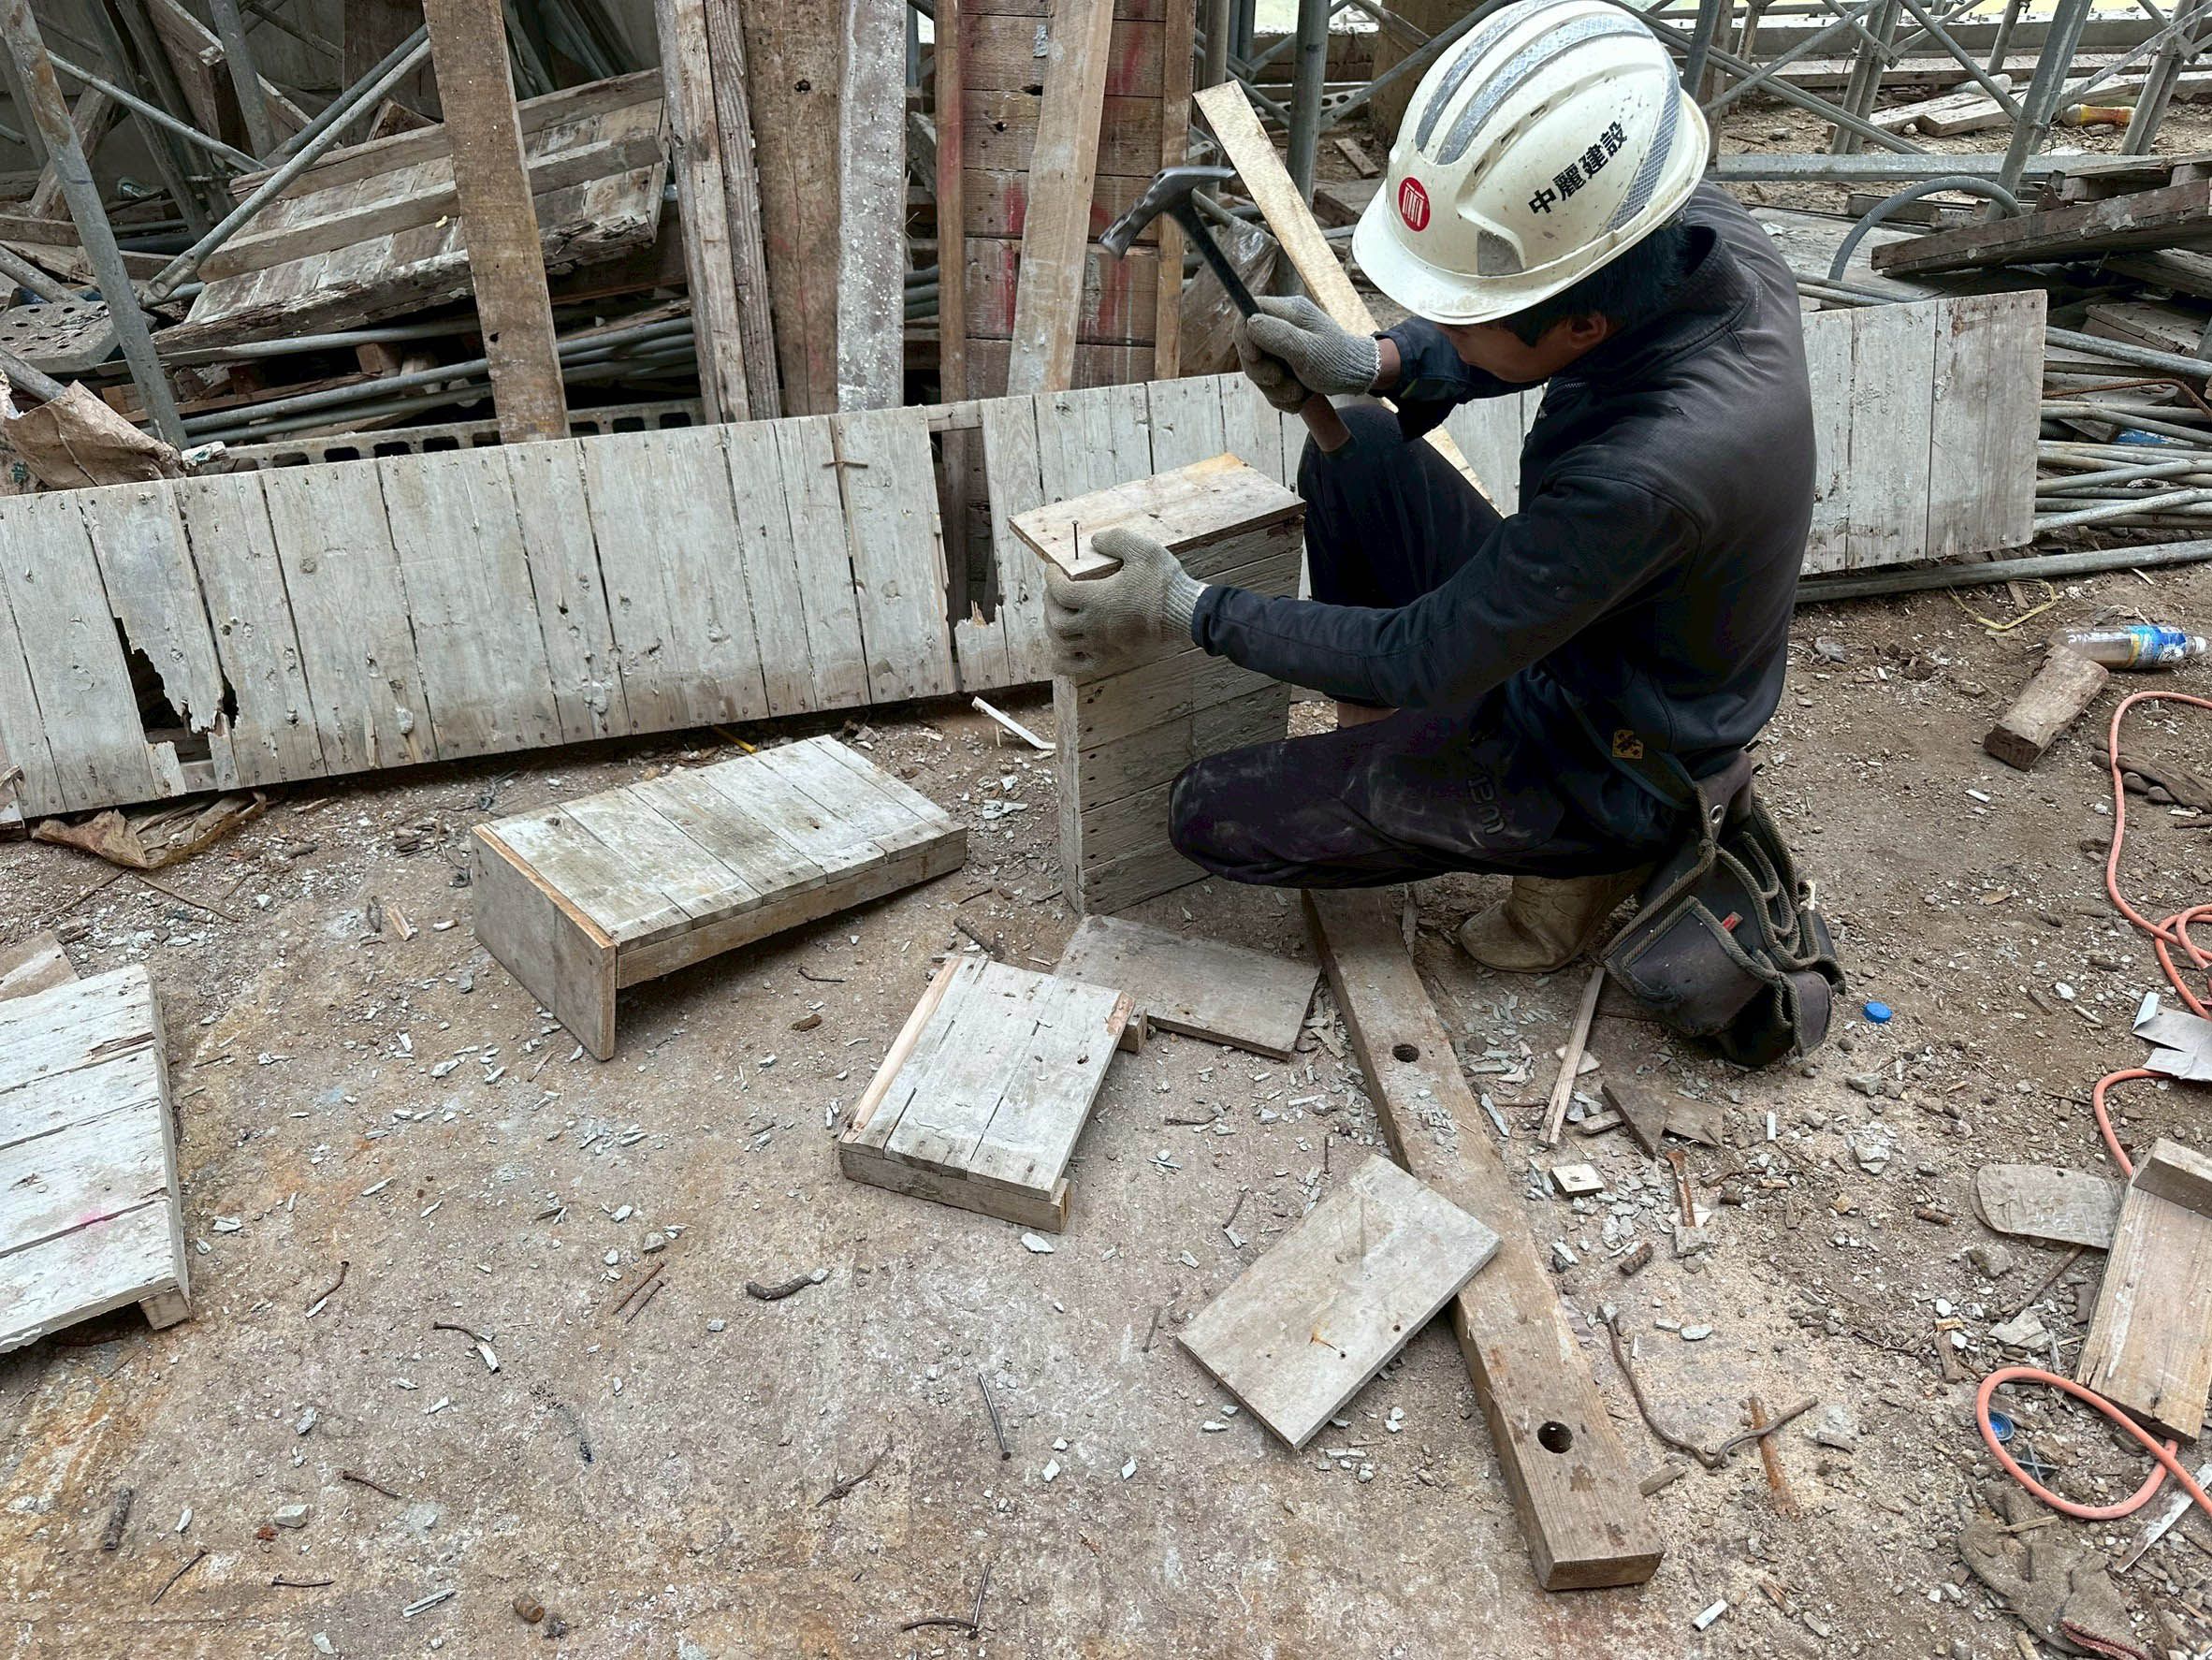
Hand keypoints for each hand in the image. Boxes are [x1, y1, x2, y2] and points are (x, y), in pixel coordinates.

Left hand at [1043, 527, 1205, 680]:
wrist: (1186, 613)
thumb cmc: (1164, 582)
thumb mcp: (1142, 550)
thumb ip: (1115, 540)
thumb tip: (1094, 540)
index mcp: (1099, 599)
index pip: (1060, 592)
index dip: (1051, 579)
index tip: (1052, 569)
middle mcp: (1096, 625)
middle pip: (1056, 620)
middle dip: (1049, 603)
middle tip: (1054, 591)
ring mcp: (1103, 643)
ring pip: (1063, 643)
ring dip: (1053, 629)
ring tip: (1057, 615)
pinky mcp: (1113, 655)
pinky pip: (1079, 666)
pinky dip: (1064, 660)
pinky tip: (1060, 651)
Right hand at [1233, 295, 1380, 412]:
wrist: (1359, 378)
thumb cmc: (1339, 362)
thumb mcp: (1308, 350)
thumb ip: (1278, 335)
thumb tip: (1249, 322)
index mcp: (1288, 312)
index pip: (1247, 314)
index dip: (1244, 338)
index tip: (1256, 358)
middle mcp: (1282, 326)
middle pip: (1248, 348)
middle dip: (1262, 373)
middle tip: (1281, 381)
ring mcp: (1282, 346)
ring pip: (1258, 371)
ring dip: (1274, 390)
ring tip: (1298, 393)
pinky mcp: (1284, 365)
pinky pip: (1269, 384)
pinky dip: (1281, 396)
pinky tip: (1300, 397)